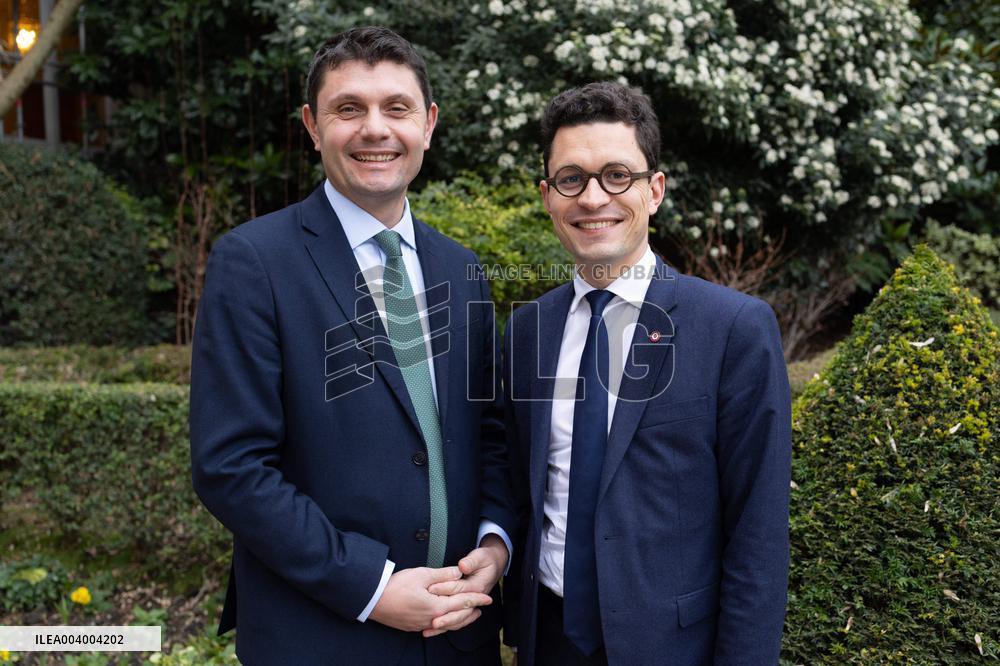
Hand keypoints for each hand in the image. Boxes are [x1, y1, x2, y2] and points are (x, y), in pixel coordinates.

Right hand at [369, 566, 492, 632]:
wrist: (373, 600)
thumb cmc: (396, 585)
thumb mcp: (421, 575)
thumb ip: (443, 574)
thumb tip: (460, 573)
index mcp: (436, 606)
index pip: (462, 603)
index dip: (476, 599)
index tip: (488, 597)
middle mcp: (431, 619)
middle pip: (457, 618)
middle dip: (471, 612)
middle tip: (482, 607)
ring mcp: (421, 625)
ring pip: (446, 625)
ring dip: (460, 620)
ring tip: (468, 615)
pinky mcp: (412, 626)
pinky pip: (434, 628)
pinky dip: (445, 624)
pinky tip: (444, 621)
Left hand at [422, 534, 508, 636]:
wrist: (493, 566)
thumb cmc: (485, 559)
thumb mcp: (480, 556)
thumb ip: (471, 562)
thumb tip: (462, 566)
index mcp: (478, 586)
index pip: (459, 589)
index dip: (445, 588)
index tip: (431, 588)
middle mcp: (475, 598)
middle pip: (459, 609)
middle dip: (444, 615)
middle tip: (431, 619)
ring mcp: (471, 605)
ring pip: (458, 619)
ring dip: (444, 624)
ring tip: (430, 628)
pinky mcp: (465, 608)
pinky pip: (455, 620)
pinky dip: (444, 626)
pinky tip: (431, 630)